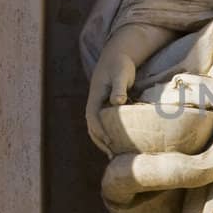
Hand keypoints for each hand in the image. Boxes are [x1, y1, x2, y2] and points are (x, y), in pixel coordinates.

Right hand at [86, 42, 136, 156]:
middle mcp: (94, 103)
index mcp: (95, 97)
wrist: (117, 57)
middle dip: (99, 141)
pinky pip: (104, 124)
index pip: (92, 117)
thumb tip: (117, 102)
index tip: (109, 142)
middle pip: (91, 126)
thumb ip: (119, 88)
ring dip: (102, 141)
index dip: (99, 130)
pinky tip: (119, 144)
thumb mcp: (121, 74)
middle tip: (111, 155)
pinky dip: (108, 134)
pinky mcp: (106, 107)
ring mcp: (99, 106)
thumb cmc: (120, 65)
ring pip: (96, 127)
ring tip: (113, 155)